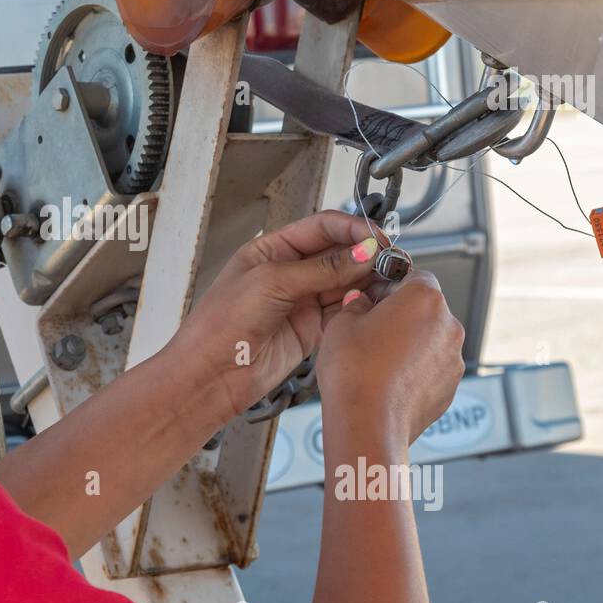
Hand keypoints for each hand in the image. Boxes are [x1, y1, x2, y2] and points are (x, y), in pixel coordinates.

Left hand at [166, 210, 388, 422]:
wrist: (210, 375)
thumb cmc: (220, 325)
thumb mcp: (271, 283)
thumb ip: (321, 268)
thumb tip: (364, 251)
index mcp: (271, 249)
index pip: (322, 227)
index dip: (353, 229)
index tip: (378, 238)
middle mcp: (289, 272)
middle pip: (339, 253)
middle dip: (367, 254)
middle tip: (393, 259)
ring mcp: (301, 300)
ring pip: (346, 281)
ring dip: (369, 279)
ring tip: (390, 279)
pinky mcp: (312, 329)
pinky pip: (344, 310)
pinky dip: (362, 305)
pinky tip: (377, 301)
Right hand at [315, 270, 464, 454]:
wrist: (368, 423)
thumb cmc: (355, 373)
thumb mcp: (341, 323)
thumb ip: (356, 304)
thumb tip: (362, 302)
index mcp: (424, 298)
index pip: (416, 275)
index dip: (393, 285)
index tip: (376, 296)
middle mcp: (448, 325)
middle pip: (426, 308)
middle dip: (402, 316)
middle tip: (371, 330)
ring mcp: (453, 358)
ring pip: (430, 340)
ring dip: (410, 344)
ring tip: (378, 361)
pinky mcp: (451, 386)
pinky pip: (433, 368)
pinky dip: (416, 370)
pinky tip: (388, 380)